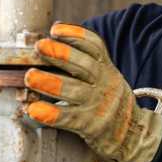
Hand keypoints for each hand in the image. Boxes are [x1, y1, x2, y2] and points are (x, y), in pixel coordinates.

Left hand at [24, 23, 161, 161]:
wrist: (131, 134)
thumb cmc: (107, 100)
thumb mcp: (105, 76)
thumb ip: (84, 57)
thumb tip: (57, 27)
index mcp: (107, 68)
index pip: (95, 46)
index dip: (75, 35)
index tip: (55, 29)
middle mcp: (105, 84)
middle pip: (84, 65)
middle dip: (61, 54)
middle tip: (40, 46)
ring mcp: (98, 106)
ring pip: (74, 91)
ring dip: (50, 82)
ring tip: (29, 76)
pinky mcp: (91, 126)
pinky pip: (68, 118)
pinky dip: (50, 113)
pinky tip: (33, 109)